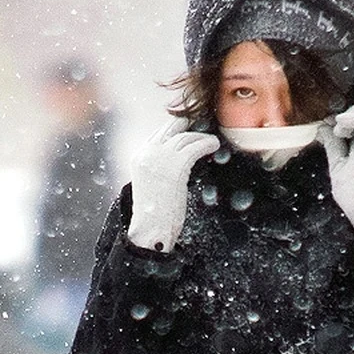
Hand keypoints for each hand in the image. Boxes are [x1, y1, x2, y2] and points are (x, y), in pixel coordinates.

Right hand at [127, 118, 219, 251]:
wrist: (151, 228)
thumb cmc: (154, 213)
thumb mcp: (150, 183)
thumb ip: (158, 167)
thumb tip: (177, 158)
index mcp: (139, 156)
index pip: (160, 133)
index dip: (177, 129)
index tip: (191, 130)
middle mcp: (148, 152)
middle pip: (172, 126)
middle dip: (190, 125)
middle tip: (203, 128)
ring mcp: (161, 156)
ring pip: (186, 135)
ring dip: (201, 137)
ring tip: (211, 142)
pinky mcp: (177, 164)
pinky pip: (196, 146)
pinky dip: (208, 143)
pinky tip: (214, 146)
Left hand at [318, 101, 353, 233]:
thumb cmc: (352, 193)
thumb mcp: (337, 163)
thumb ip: (333, 145)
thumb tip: (323, 128)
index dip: (342, 117)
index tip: (327, 131)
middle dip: (348, 113)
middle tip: (336, 132)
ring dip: (350, 116)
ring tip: (339, 133)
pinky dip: (352, 118)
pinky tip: (340, 130)